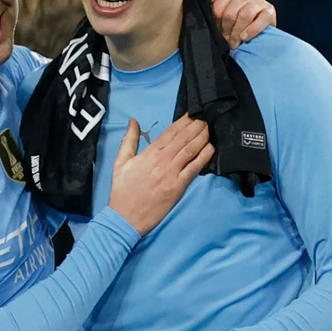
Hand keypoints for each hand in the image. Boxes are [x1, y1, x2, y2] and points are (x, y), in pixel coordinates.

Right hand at [106, 117, 213, 233]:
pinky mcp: (178, 186)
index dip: (183, 122)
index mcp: (148, 154)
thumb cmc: (122, 190)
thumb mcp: (120, 162)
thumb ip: (128, 140)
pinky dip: (204, 156)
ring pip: (190, 150)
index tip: (192, 114)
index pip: (169, 133)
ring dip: (202, 137)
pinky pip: (194, 168)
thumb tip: (133, 121)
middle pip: (183, 139)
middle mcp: (162, 161)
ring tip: (209, 127)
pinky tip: (210, 147)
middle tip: (206, 117)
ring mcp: (172, 173)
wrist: (125, 216)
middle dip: (196, 126)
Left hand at [209, 0, 275, 47]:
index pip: (217, 8)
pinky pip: (261, 20)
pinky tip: (245, 37)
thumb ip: (211, 1)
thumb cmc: (234, 16)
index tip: (217, 30)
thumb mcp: (220, 7)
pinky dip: (251, 30)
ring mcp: (258, 0)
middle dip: (226, 30)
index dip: (216, 23)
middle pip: (230, 13)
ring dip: (237, 33)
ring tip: (235, 42)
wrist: (256, 23)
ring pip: (244, 16)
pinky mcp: (269, 10)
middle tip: (226, 39)